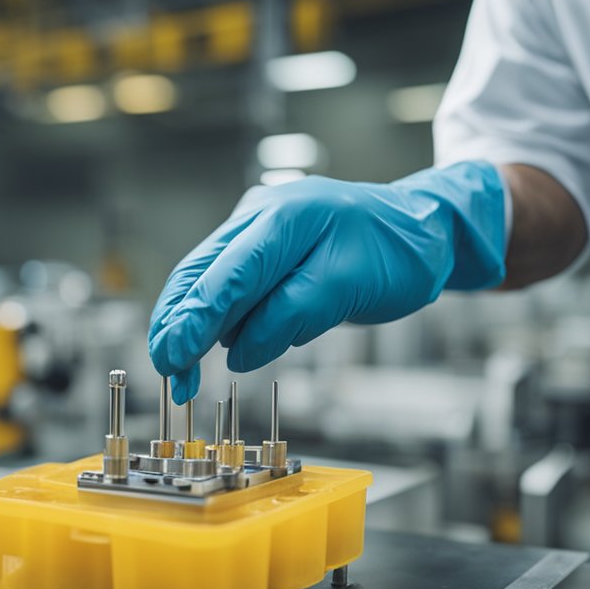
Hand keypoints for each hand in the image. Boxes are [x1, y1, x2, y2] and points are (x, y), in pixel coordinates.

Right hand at [148, 161, 507, 402]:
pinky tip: (203, 347)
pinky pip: (226, 284)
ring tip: (180, 373)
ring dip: (188, 326)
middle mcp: (259, 215)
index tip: (172, 357)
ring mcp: (256, 227)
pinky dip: (212, 318)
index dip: (194, 320)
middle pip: (199, 274)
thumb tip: (239, 352)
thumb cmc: (397, 254)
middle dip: (176, 326)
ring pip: (205, 280)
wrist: (423, 228)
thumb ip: (292, 316)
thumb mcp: (351, 288)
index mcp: (284, 218)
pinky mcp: (260, 246)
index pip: (226, 276)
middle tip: (166, 373)